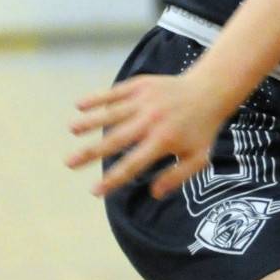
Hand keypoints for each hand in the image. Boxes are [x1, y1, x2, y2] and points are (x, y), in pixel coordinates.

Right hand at [67, 70, 226, 198]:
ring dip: (90, 122)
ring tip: (72, 131)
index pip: (133, 164)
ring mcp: (145, 101)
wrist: (210, 91)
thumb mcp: (199, 157)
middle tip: (69, 164)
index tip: (94, 191)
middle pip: (115, 140)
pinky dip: (97, 98)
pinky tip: (79, 106)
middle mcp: (152, 121)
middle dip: (90, 152)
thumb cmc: (202, 129)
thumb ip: (177, 177)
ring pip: (112, 114)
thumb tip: (154, 193)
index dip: (113, 179)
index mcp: (164, 141)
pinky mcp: (141, 85)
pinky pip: (114, 92)